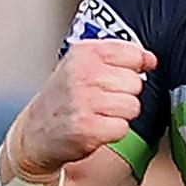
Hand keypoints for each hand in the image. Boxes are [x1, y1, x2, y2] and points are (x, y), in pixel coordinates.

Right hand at [10, 40, 156, 177]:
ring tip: (98, 114)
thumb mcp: (83, 65)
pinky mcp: (87, 128)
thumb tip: (151, 60)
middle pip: (136, 84)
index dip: (133, 69)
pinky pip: (123, 128)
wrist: (34, 133)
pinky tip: (95, 127)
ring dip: (119, 115)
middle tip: (101, 100)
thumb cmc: (63, 98)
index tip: (119, 77)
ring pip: (133, 107)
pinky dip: (112, 132)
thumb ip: (119, 56)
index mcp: (85, 53)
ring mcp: (84, 101)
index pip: (133, 54)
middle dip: (124, 95)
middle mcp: (83, 74)